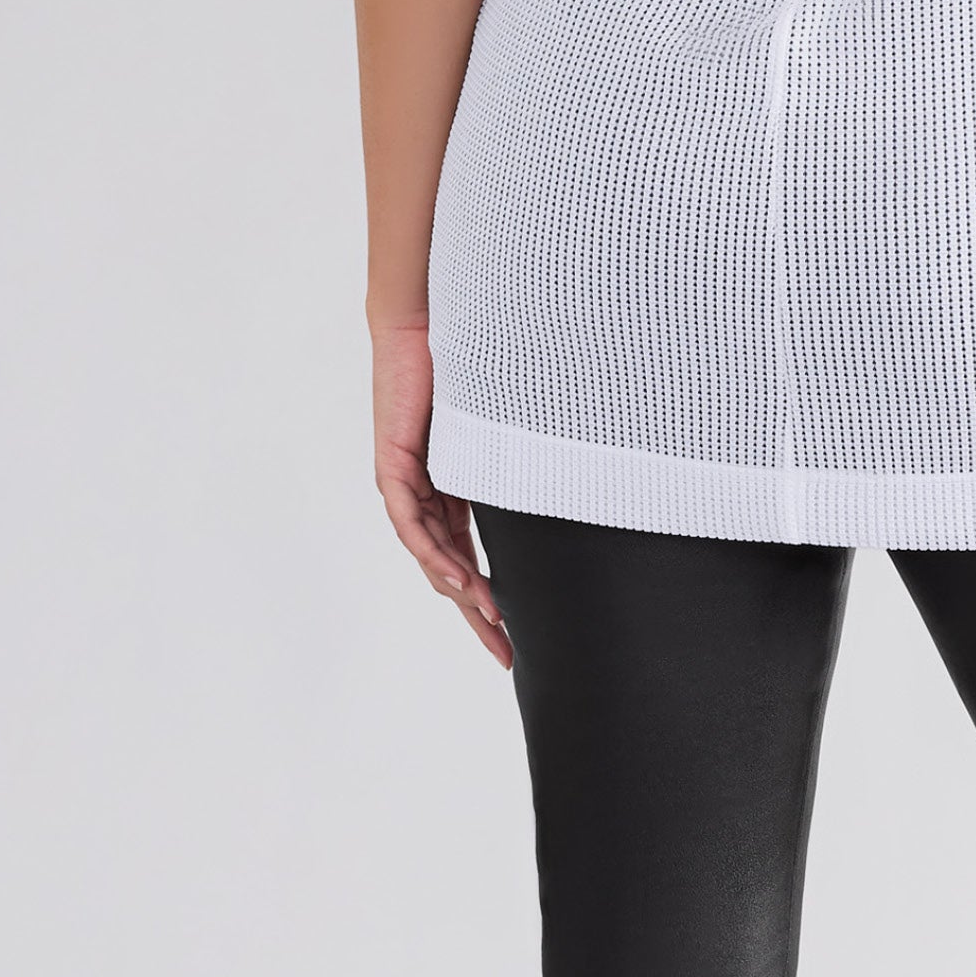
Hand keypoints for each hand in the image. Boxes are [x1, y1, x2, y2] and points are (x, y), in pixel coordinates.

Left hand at [371, 311, 511, 666]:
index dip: (492, 596)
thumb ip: (524, 454)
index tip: (517, 634)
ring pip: (432, 555)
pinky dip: (436, 555)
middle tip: (506, 654)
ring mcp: (408, 484)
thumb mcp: (505, 423)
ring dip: (461, 590)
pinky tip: (459, 580)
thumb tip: (581, 467)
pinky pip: (413, 525)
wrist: (427, 323)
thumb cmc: (470, 362)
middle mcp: (429, 494)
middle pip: (451, 569)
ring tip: (491, 620)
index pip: (471, 555)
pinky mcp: (394, 468)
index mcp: (454, 488)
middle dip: (478, 614)